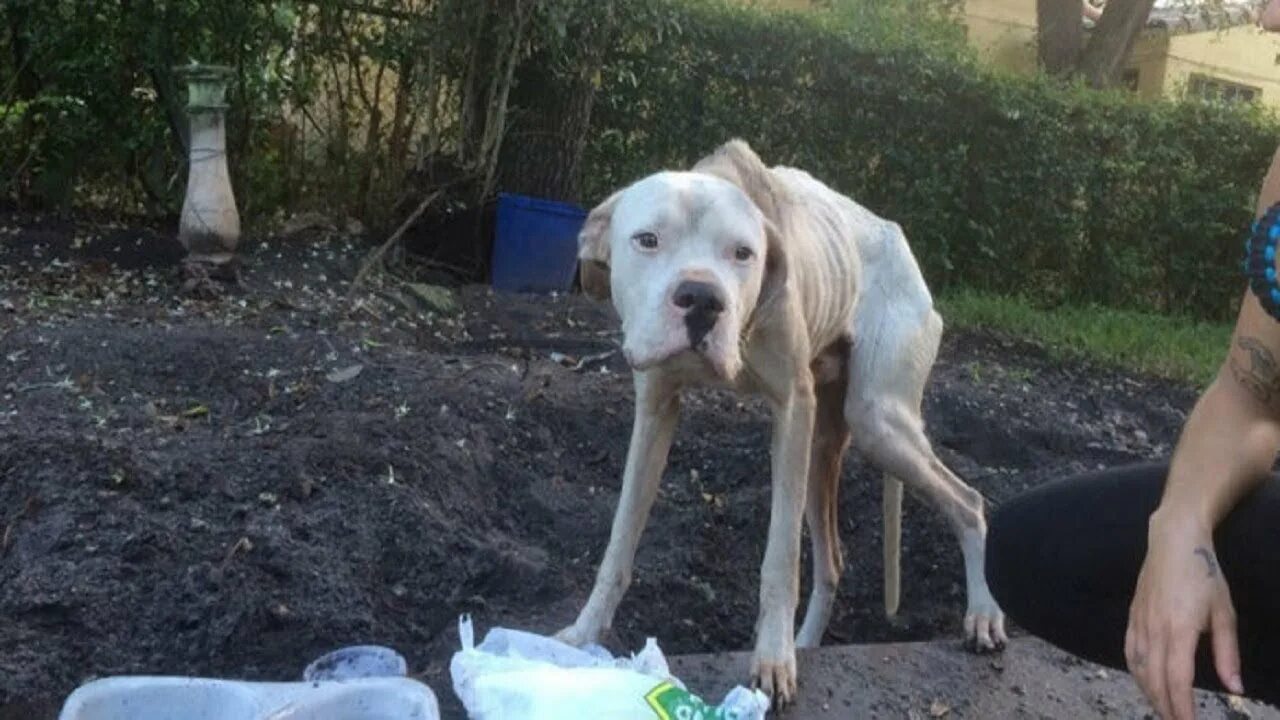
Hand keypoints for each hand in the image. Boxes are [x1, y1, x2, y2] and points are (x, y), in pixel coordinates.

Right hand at [1125, 511, 1242, 719]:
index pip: (1178, 680)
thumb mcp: (1225, 612)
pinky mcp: (1132, 616)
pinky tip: (1144, 682)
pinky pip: (1129, 652)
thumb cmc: (1204, 574)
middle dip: (1166, 707)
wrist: (1173, 541)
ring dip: (1150, 694)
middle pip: (1155, 680)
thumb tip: (1236, 688)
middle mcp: (1155, 630)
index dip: (1182, 708)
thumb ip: (1227, 652)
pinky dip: (1136, 673)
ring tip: (1163, 710)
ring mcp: (1139, 623)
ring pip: (1139, 669)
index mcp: (1180, 630)